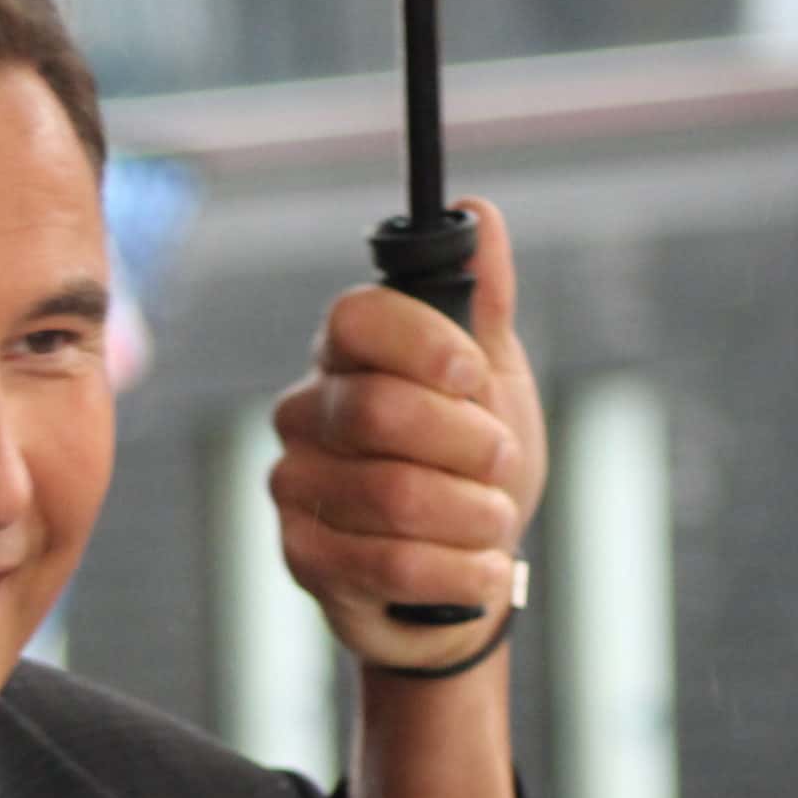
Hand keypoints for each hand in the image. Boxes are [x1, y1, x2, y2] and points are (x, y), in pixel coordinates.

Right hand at [270, 198, 544, 671]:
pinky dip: (460, 570)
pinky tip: (482, 569)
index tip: (473, 375)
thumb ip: (484, 303)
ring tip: (495, 520)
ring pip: (391, 494)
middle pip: (378, 411)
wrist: (458, 585)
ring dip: (473, 513)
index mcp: (347, 356)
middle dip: (468, 442)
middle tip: (502, 460)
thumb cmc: (472, 473)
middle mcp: (305, 413)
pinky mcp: (302, 558)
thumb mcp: (494, 384)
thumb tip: (479, 213)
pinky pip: (390, 563)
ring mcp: (296, 486)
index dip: (421, 343)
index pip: (354, 317)